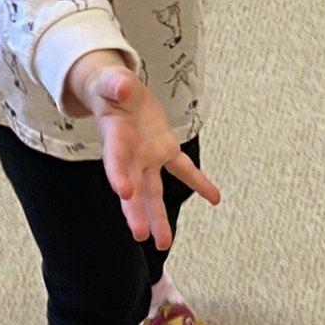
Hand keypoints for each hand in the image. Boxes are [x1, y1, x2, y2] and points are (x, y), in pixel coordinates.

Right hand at [66, 52, 220, 249]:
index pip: (116, 160)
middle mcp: (131, 155)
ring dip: (158, 216)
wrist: (116, 91)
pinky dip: (199, 182)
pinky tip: (215, 198)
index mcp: (116, 138)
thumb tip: (123, 85)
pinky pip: (183, 169)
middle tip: (141, 235)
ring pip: (153, 190)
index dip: (119, 175)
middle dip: (136, 211)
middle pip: (133, 187)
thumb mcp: (110, 81)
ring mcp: (148, 156)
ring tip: (164, 243)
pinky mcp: (165, 149)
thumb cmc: (109, 88)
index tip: (123, 192)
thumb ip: (115, 83)